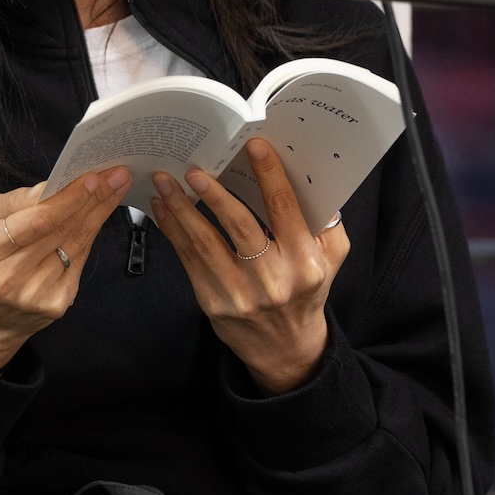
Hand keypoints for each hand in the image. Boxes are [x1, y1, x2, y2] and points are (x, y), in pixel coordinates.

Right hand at [0, 166, 132, 372]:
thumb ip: (12, 202)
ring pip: (76, 243)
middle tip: (117, 175)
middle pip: (61, 230)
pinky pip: (79, 260)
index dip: (68, 198)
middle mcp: (7, 278)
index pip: (36, 221)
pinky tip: (99, 215)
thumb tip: (49, 187)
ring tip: (116, 188)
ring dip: (98, 213)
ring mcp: (34, 295)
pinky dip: (90, 234)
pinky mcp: (55, 304)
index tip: (93, 177)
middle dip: (93, 198)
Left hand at [150, 138, 349, 394]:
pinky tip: (163, 209)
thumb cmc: (307, 291)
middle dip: (215, 195)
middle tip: (195, 169)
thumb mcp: (331, 259)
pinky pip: (188, 260)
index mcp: (304, 264)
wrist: (284, 347)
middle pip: (240, 227)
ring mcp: (238, 294)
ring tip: (165, 182)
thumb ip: (326, 223)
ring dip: (182, 209)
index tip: (255, 147)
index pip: (285, 212)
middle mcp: (271, 280)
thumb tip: (310, 179)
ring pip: (206, 243)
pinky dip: (173, 231)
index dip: (270, 176)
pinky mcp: (211, 302)